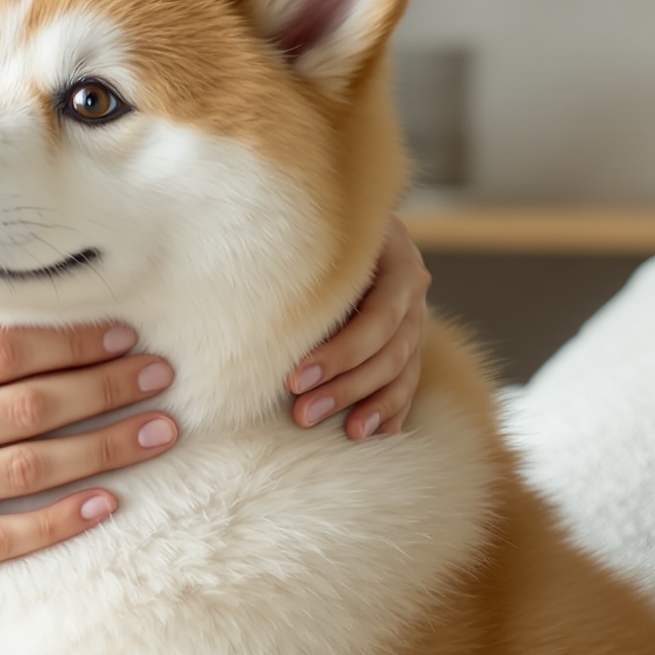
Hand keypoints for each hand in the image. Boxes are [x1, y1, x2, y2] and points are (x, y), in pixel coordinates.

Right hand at [0, 298, 178, 654]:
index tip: (118, 331)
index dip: (68, 340)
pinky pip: (2, 537)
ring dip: (104, 447)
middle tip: (163, 372)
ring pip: (32, 467)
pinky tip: (104, 504)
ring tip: (158, 430)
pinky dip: (57, 522)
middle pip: (32, 403)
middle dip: (107, 384)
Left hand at [287, 215, 429, 440]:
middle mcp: (412, 294)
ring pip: (401, 373)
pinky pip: (407, 384)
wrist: (338, 220)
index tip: (294, 378)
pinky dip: (390, 410)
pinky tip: (370, 433)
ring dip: (370, 406)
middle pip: (390, 352)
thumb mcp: (312, 229)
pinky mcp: (409, 344)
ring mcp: (415, 321)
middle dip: (347, 387)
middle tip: (302, 414)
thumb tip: (239, 279)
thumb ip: (294, 254)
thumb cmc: (313, 223)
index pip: (378, 318)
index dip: (340, 353)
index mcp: (395, 262)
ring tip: (344, 433)